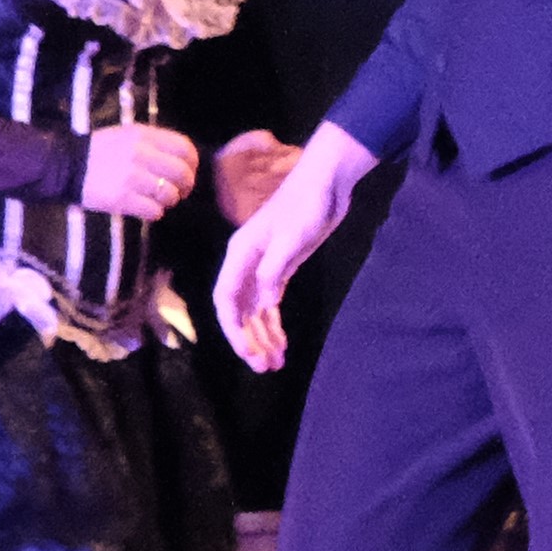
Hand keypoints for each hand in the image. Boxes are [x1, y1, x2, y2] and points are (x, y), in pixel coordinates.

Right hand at [82, 122, 201, 220]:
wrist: (67, 166)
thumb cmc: (100, 151)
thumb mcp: (126, 135)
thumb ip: (153, 143)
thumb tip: (182, 160)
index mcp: (143, 135)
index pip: (184, 147)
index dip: (192, 163)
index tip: (188, 171)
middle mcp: (140, 154)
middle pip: (182, 173)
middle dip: (186, 186)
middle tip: (179, 191)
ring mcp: (131, 177)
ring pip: (169, 194)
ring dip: (169, 201)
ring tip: (159, 200)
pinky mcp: (122, 199)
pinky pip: (154, 211)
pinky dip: (155, 212)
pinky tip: (146, 208)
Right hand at [213, 125, 373, 372]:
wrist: (326, 183)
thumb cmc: (306, 205)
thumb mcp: (291, 239)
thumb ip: (273, 271)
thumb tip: (263, 303)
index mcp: (240, 255)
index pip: (226, 299)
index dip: (233, 329)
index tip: (248, 353)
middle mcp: (245, 264)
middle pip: (238, 311)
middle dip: (248, 340)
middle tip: (264, 367)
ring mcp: (261, 267)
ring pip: (254, 311)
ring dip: (262, 337)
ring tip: (275, 363)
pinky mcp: (279, 269)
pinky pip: (269, 305)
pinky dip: (274, 325)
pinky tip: (282, 343)